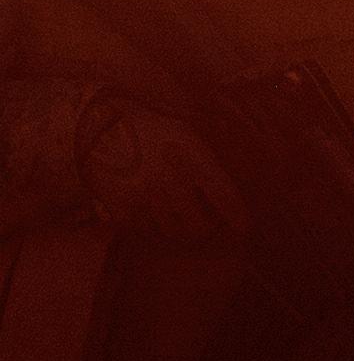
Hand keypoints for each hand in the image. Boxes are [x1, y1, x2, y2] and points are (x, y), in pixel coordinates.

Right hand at [76, 96, 247, 242]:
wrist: (102, 128)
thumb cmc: (151, 130)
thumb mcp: (186, 132)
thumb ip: (208, 160)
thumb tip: (235, 188)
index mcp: (192, 155)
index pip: (223, 195)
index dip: (237, 216)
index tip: (244, 227)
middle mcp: (170, 178)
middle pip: (199, 226)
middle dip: (207, 228)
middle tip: (207, 222)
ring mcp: (146, 196)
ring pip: (174, 233)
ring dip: (180, 229)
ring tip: (178, 215)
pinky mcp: (123, 208)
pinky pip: (148, 231)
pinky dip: (154, 227)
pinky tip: (153, 211)